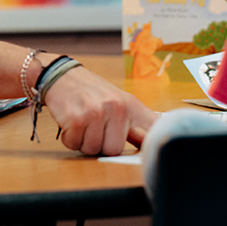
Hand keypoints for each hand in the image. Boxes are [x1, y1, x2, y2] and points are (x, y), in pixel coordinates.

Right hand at [42, 67, 157, 156]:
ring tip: (82, 123)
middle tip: (93, 126)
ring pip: (93, 150)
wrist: (60, 75)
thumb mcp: (115, 101)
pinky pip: (75, 144)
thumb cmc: (89, 91)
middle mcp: (116, 107)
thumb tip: (147, 144)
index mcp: (130, 104)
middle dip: (101, 144)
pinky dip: (69, 138)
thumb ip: (131, 125)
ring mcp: (96, 113)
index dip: (159, 141)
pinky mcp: (76, 119)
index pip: (153, 126)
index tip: (166, 148)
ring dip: (83, 141)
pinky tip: (70, 123)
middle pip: (114, 150)